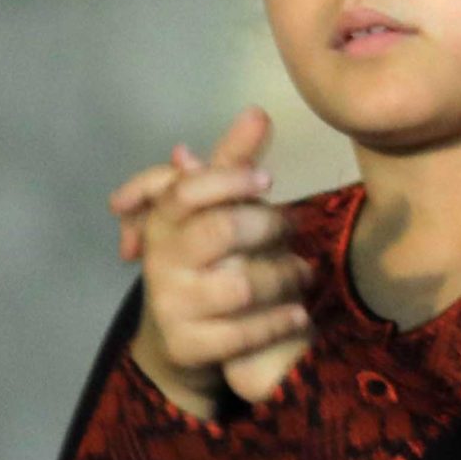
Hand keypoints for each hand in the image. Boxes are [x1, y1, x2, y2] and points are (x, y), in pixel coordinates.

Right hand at [128, 108, 311, 415]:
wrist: (181, 340)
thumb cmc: (206, 261)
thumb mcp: (215, 211)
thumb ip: (234, 165)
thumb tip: (257, 114)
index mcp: (164, 221)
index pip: (184, 191)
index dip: (227, 180)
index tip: (268, 180)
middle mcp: (160, 260)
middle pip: (221, 230)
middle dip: (269, 228)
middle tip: (290, 230)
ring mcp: (171, 305)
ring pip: (243, 284)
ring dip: (285, 276)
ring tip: (301, 274)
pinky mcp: (188, 345)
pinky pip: (244, 333)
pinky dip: (279, 321)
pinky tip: (298, 314)